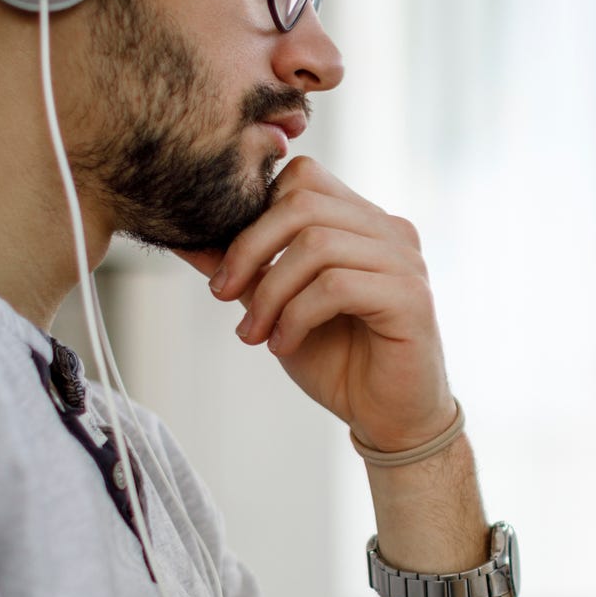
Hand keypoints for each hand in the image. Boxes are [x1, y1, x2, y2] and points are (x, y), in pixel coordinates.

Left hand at [173, 156, 454, 450]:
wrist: (389, 419)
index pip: (304, 177)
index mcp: (362, 221)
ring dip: (270, 293)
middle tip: (222, 294)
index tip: (227, 264)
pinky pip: (336, 287)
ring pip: (317, 245)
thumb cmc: (339, 360)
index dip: (256, 209)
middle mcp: (390, 230)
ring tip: (253, 333)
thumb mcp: (277, 307)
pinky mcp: (410, 297)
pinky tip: (284, 345)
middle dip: (249, 248)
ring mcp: (405, 261)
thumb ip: (245, 269)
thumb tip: (185, 237)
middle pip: (304, 202)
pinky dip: (296, 316)